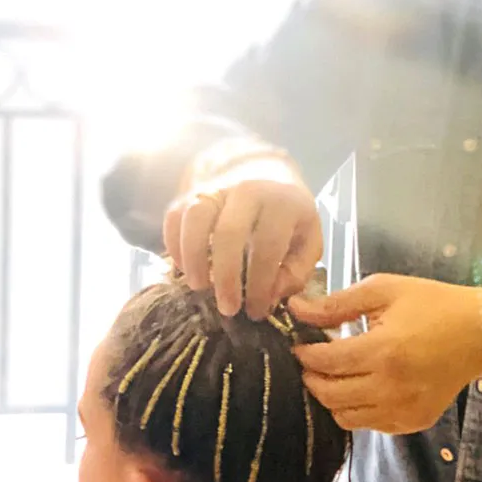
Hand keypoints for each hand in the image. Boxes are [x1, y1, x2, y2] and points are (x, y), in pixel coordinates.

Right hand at [163, 158, 322, 318]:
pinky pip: (174, 216)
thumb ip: (296, 272)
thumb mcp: (308, 240)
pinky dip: (173, 245)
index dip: (260, 285)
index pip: (268, 247)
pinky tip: (184, 268)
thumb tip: (269, 297)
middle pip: (228, 232)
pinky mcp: (192, 191)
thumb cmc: (288, 215)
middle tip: (227, 308)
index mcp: (283, 202)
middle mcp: (248, 189)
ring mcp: (217, 186)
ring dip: (193, 257)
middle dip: (225, 277)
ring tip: (199, 286)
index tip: (255, 311)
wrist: (265, 170)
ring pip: (195, 217)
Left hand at [289, 275, 481, 433]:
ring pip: (345, 416)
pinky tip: (364, 385)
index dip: (305, 354)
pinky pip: (369, 424)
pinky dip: (357, 408)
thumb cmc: (432, 304)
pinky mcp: (413, 423)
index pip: (325, 362)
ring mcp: (403, 410)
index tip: (300, 344)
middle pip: (329, 395)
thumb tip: (296, 309)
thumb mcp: (385, 290)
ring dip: (332, 396)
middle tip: (313, 361)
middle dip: (312, 377)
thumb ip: (337, 303)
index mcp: (383, 351)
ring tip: (338, 373)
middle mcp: (391, 388)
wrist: (481, 334)